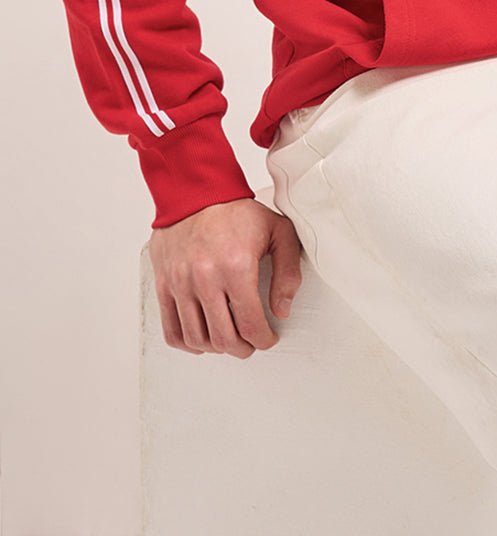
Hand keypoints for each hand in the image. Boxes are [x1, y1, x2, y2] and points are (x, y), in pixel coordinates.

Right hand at [149, 198, 302, 358]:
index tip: (269, 338)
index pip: (251, 324)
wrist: (196, 191)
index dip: (264, 340)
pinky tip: (202, 339)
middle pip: (223, 339)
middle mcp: (205, 278)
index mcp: (236, 266)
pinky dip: (187, 343)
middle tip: (251, 343)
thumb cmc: (237, 211)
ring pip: (197, 339)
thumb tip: (282, 309)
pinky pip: (171, 329)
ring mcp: (181, 283)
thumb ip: (288, 271)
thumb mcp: (279, 231)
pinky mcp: (164, 283)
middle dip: (243, 348)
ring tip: (230, 340)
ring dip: (217, 349)